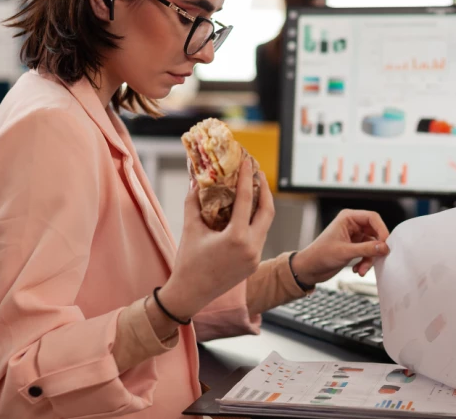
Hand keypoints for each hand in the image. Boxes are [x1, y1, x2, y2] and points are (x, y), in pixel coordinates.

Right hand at [160, 160, 274, 318]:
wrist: (189, 295)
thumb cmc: (187, 262)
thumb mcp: (190, 229)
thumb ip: (193, 202)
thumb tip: (196, 180)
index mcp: (237, 238)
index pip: (247, 201)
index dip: (247, 178)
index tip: (248, 161)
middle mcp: (251, 248)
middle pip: (268, 212)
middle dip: (264, 190)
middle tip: (257, 174)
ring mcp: (255, 258)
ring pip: (265, 225)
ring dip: (261, 206)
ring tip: (252, 190)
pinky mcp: (253, 264)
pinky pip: (259, 237)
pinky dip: (255, 222)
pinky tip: (246, 213)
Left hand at [290, 209, 390, 285]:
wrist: (309, 269)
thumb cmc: (319, 255)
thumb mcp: (345, 252)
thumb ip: (366, 249)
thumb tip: (384, 247)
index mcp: (348, 218)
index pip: (372, 218)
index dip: (381, 230)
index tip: (386, 244)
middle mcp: (352, 225)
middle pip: (375, 232)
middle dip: (375, 248)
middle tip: (379, 257)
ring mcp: (354, 236)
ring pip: (372, 245)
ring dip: (369, 259)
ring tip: (362, 269)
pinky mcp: (354, 247)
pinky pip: (367, 253)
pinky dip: (365, 262)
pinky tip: (358, 270)